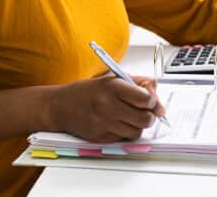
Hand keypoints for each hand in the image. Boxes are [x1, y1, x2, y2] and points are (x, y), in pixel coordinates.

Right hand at [48, 73, 165, 142]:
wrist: (60, 106)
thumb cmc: (88, 91)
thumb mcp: (112, 77)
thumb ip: (137, 82)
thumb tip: (156, 91)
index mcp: (113, 87)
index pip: (145, 98)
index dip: (153, 101)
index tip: (151, 101)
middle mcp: (108, 105)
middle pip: (144, 119)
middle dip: (150, 116)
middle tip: (147, 113)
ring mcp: (103, 123)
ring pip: (136, 132)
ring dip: (138, 126)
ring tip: (132, 118)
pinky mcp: (99, 137)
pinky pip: (123, 139)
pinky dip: (125, 133)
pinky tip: (118, 124)